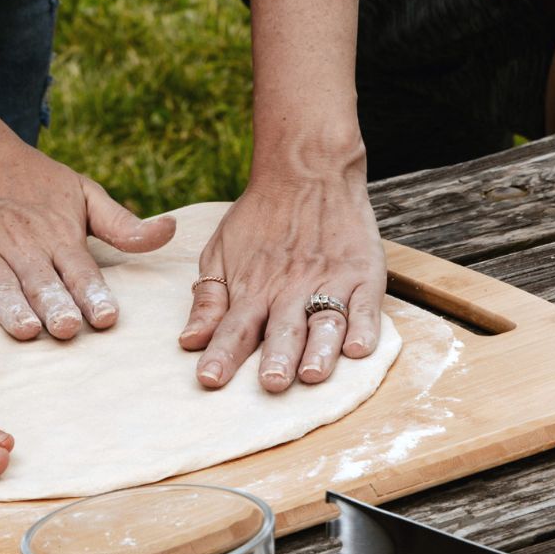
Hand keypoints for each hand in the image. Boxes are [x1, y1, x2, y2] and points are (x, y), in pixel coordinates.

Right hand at [0, 19, 173, 340]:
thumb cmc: (32, 179)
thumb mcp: (82, 192)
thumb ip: (123, 224)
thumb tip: (170, 231)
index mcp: (58, 233)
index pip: (79, 269)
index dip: (93, 294)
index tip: (105, 317)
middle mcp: (22, 244)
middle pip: (41, 281)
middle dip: (55, 305)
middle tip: (68, 328)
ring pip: (1, 285)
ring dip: (14, 309)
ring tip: (28, 330)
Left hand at [179, 159, 385, 390]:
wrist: (306, 170)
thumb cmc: (259, 218)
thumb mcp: (220, 252)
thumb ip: (208, 299)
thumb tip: (189, 341)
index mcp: (254, 289)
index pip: (234, 329)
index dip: (223, 355)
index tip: (209, 379)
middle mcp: (291, 290)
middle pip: (283, 330)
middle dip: (277, 358)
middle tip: (271, 383)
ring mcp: (329, 281)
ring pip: (325, 322)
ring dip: (319, 350)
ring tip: (312, 373)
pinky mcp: (363, 274)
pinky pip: (366, 306)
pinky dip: (364, 328)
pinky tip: (359, 349)